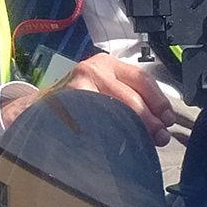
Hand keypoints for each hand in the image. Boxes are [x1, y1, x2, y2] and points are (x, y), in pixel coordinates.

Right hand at [0, 52, 175, 145]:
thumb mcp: (103, 87)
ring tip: (142, 143)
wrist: (38, 108)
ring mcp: (78, 87)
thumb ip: (128, 98)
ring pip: (115, 112)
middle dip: (150, 121)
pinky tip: (115, 144)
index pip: (141, 78)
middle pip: (131, 98)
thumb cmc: (78, 100)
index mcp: (106, 63)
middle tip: (160, 137)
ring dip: (133, 130)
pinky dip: (108, 135)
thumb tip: (161, 124)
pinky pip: (96, 123)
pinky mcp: (68, 105)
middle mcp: (92, 69)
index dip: (158, 100)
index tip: (168, 119)